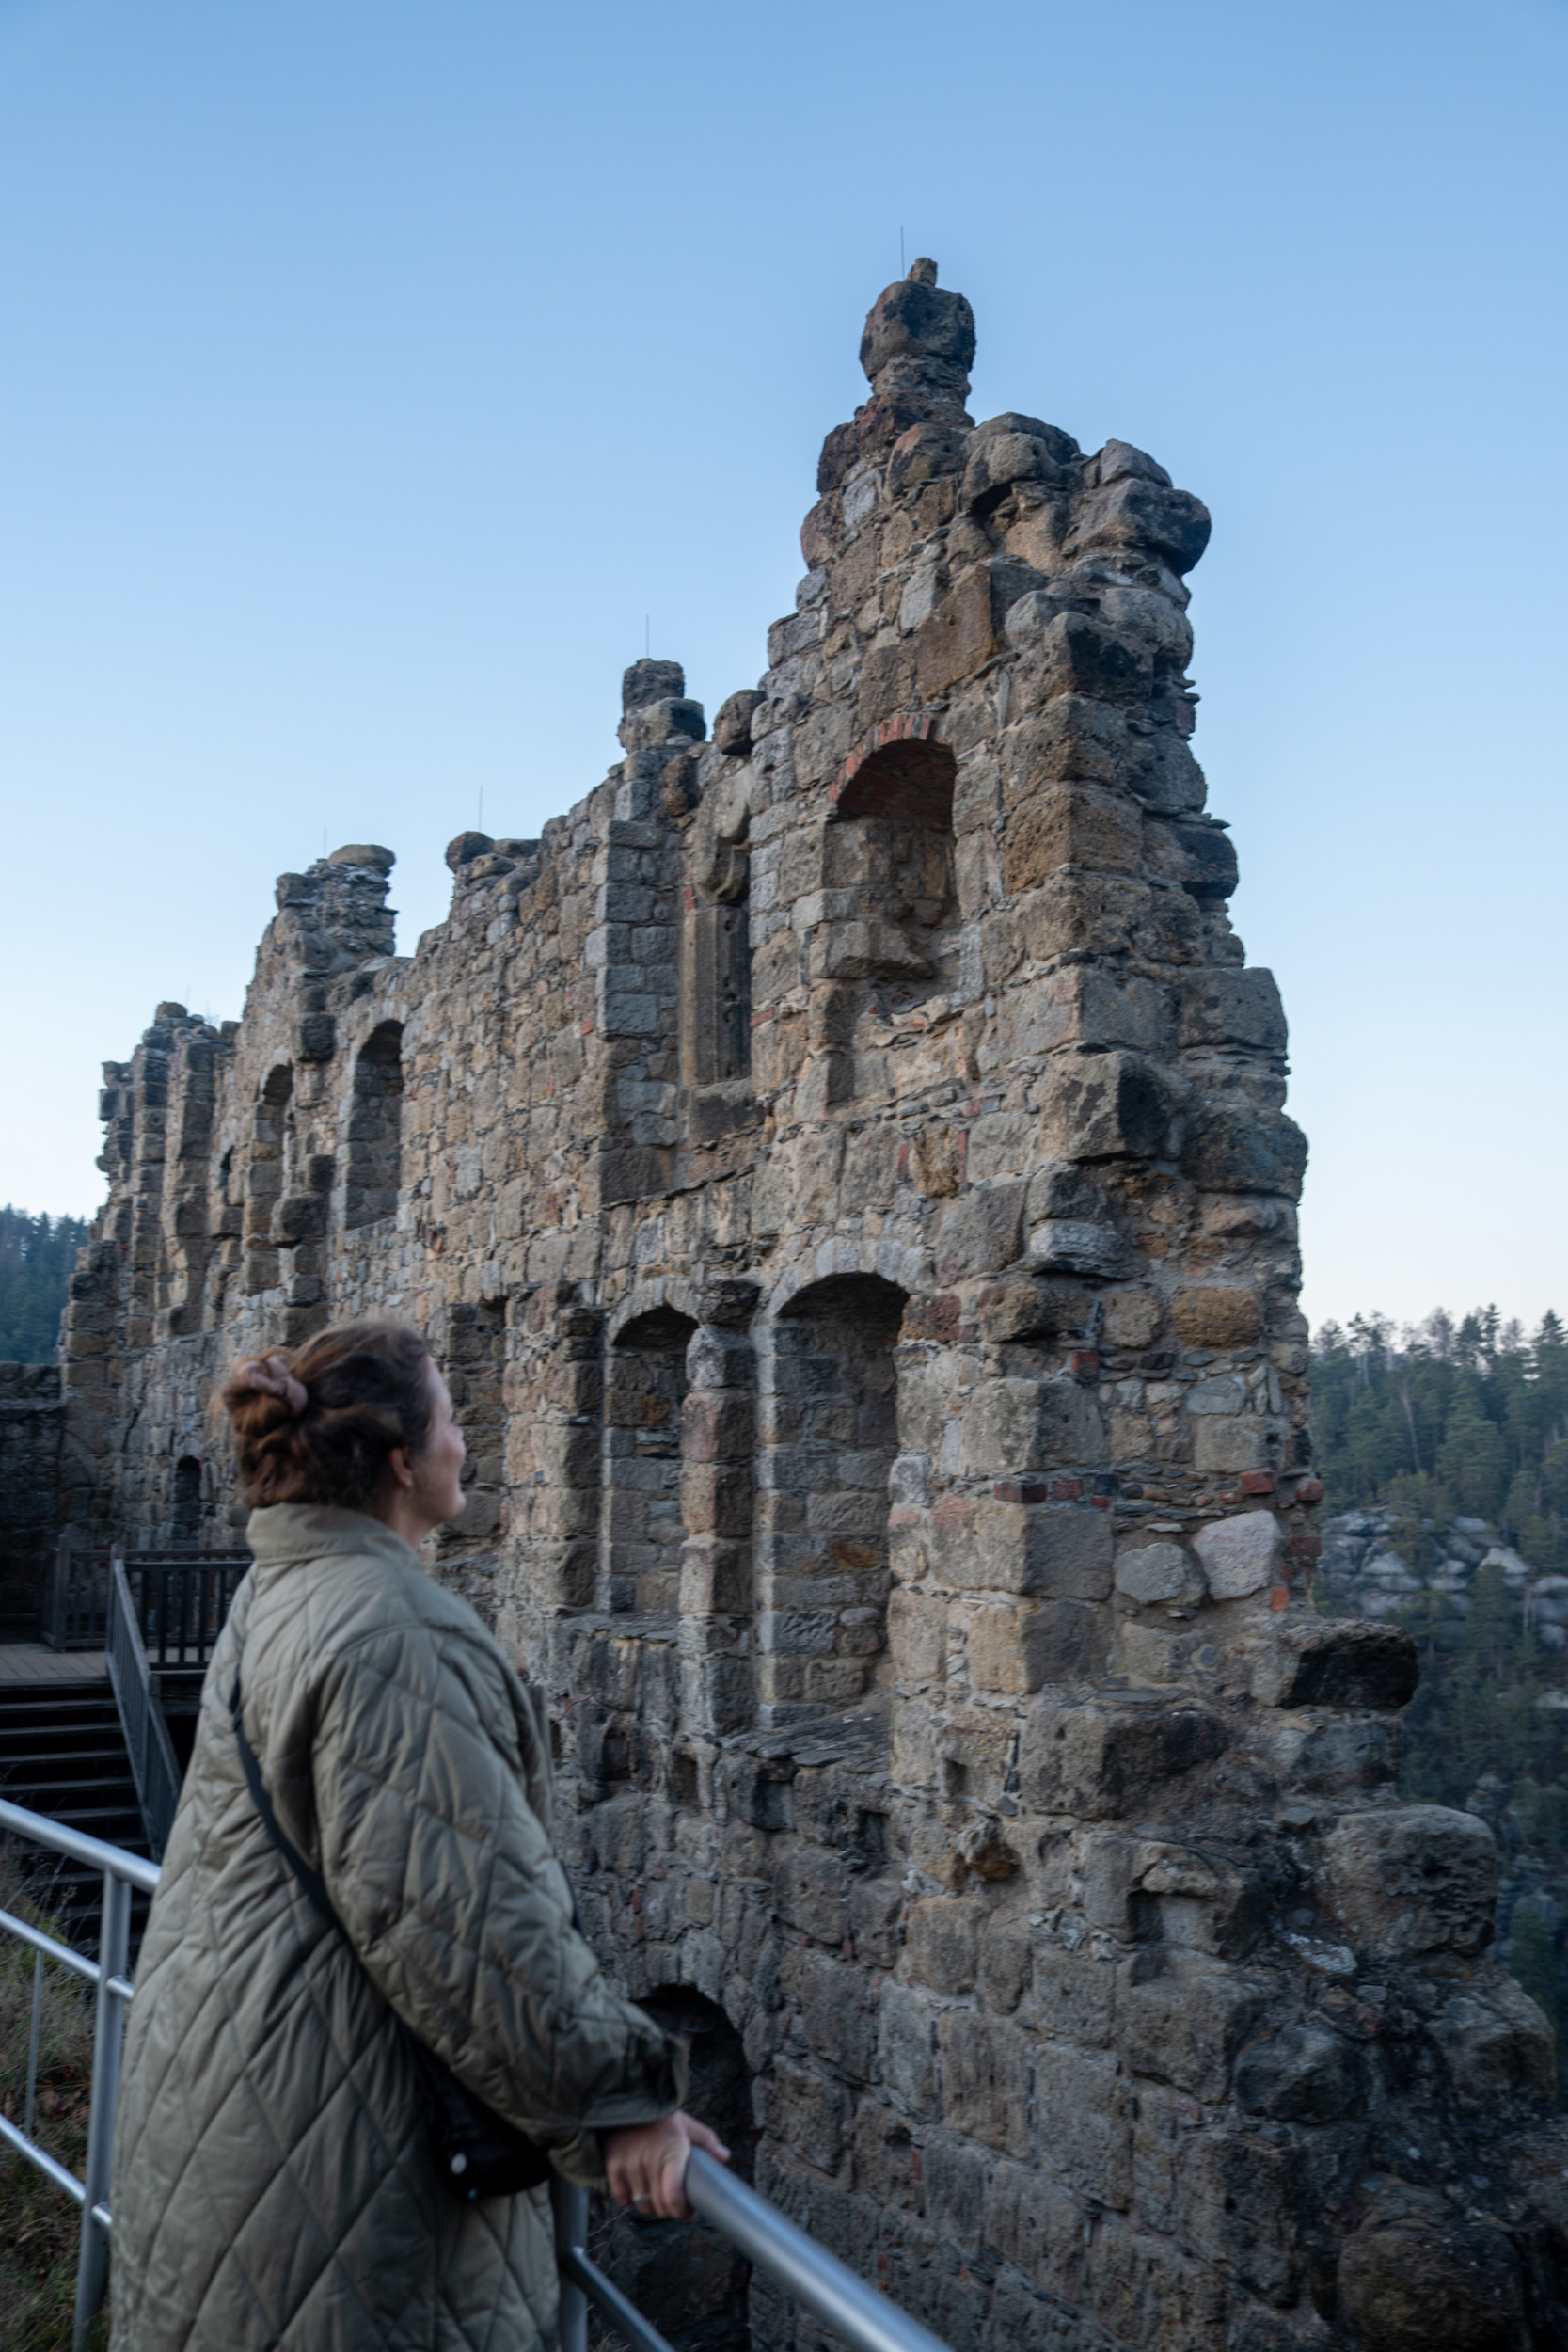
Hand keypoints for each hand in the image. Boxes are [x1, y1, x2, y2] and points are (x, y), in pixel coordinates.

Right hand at [604, 2110, 730, 2220]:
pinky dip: (629, 2200)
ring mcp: (630, 2164)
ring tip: (658, 2200)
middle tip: (675, 2207)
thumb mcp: (687, 2124)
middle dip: (670, 2212)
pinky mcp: (613, 2165)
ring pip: (642, 2204)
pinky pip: (622, 2197)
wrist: (628, 2098)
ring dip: (652, 2207)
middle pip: (659, 2206)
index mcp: (673, 2151)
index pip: (674, 2197)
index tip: (689, 2213)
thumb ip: (706, 2141)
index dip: (682, 2213)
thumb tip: (725, 2157)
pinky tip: (638, 2192)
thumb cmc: (661, 2115)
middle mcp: (651, 2161)